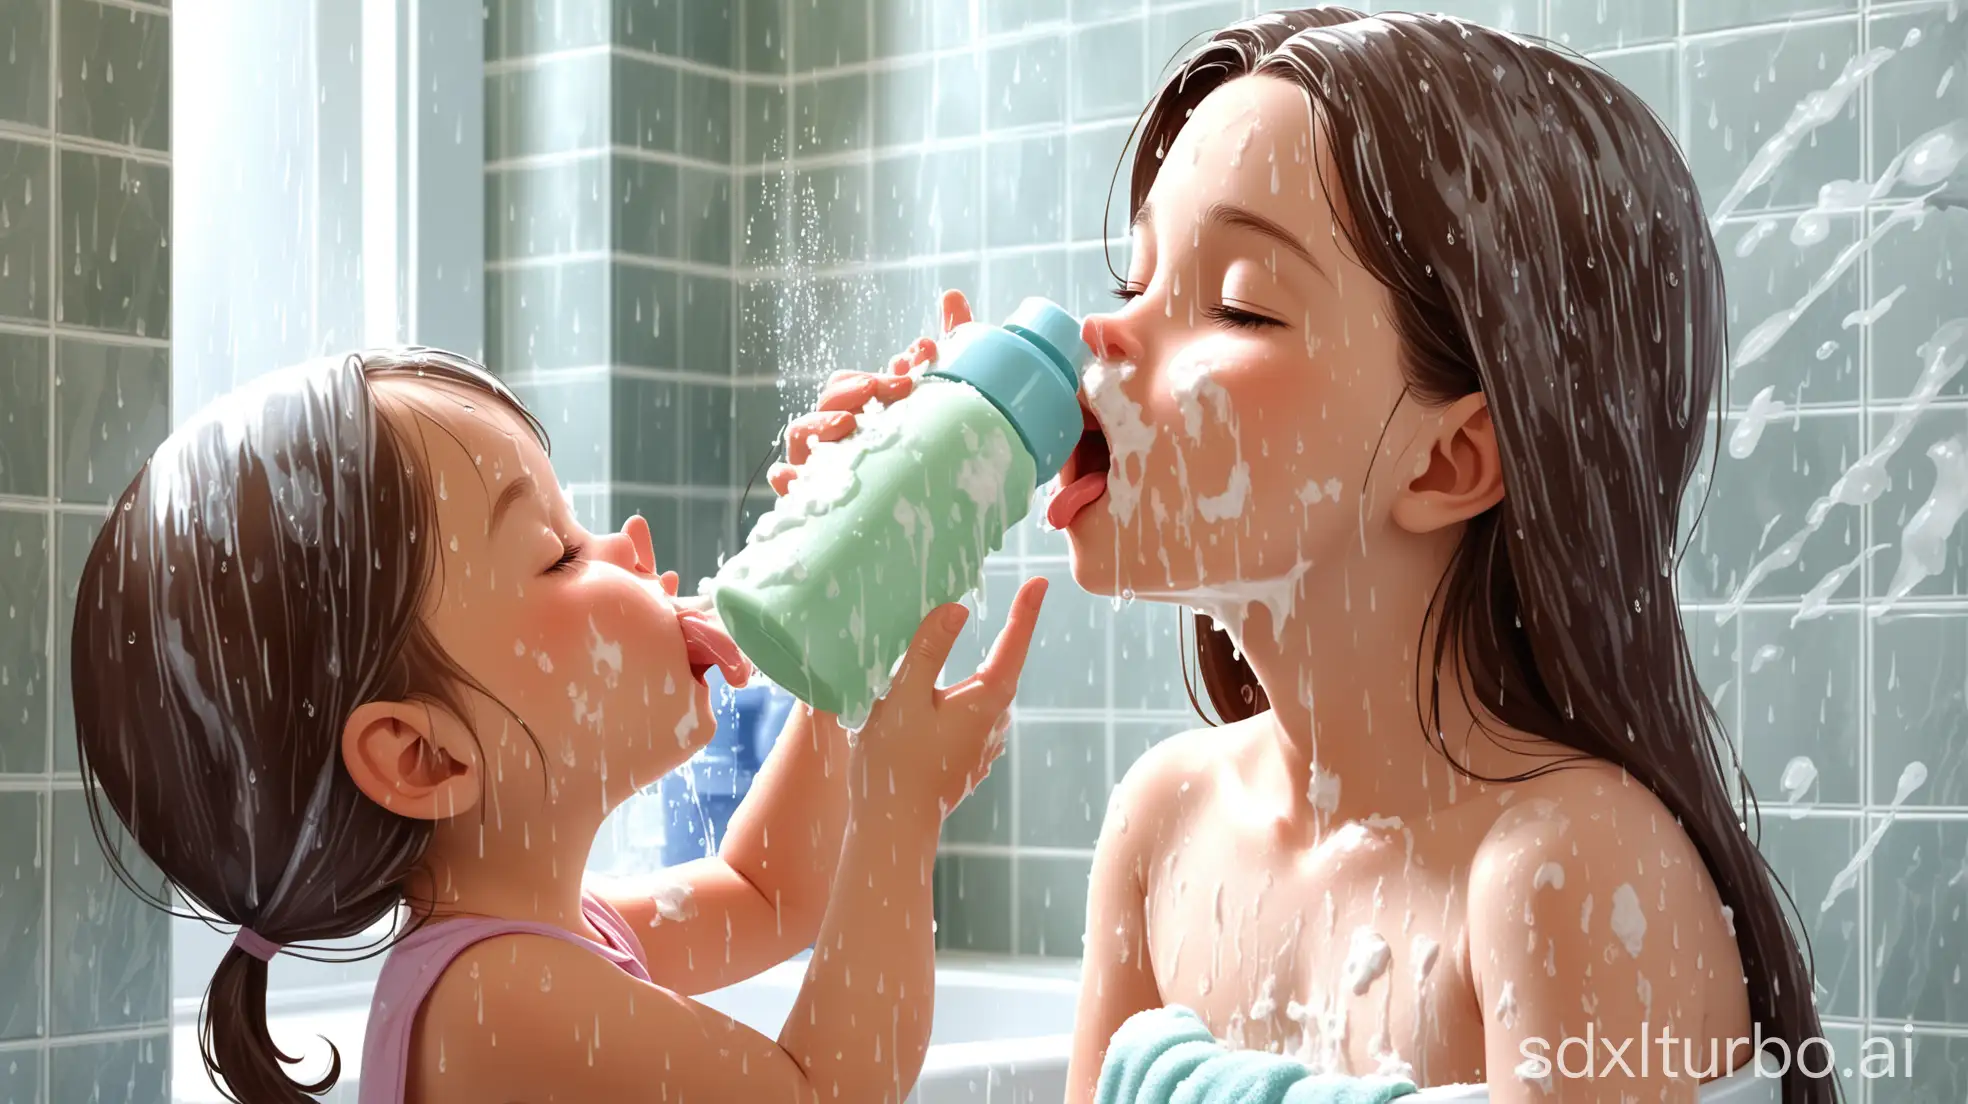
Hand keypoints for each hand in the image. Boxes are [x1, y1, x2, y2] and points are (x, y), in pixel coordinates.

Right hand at [769, 290, 974, 495]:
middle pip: (832, 398)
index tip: (923, 357)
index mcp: (863, 406)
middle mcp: (839, 429)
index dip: (885, 371)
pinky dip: (786, 478)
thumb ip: (950, 343)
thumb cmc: (931, 444)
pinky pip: (790, 485)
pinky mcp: (813, 495)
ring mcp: (823, 461)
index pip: (860, 380)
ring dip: (820, 424)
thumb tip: (953, 295)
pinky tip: (790, 475)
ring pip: (803, 434)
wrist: (935, 506)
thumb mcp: (946, 396)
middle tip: (888, 387)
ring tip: (848, 423)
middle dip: (857, 388)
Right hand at [846, 574, 1043, 826]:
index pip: (1013, 645)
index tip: (1041, 580)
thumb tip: (958, 609)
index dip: (1026, 610)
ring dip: (973, 673)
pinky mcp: (966, 762)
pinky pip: (968, 718)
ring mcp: (982, 746)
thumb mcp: (903, 696)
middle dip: (1003, 636)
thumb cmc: (893, 762)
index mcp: (985, 702)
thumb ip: (927, 649)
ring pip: (981, 696)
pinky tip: (934, 704)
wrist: (890, 829)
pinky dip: (958, 701)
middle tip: (1012, 600)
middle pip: (999, 669)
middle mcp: (993, 723)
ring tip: (956, 650)